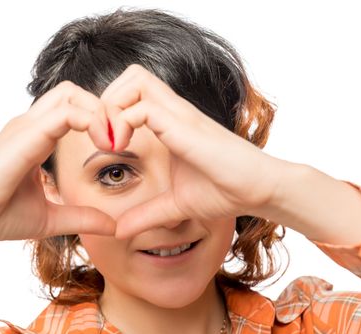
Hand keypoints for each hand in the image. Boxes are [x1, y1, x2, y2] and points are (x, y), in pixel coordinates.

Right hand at [0, 81, 115, 241]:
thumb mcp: (51, 218)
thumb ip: (82, 217)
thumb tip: (114, 226)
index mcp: (36, 137)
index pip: (74, 108)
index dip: (101, 120)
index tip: (119, 147)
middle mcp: (31, 125)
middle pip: (74, 92)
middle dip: (104, 108)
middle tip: (120, 139)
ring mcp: (26, 127)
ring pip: (71, 94)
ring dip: (100, 111)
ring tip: (114, 142)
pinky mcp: (24, 136)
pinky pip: (64, 114)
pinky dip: (90, 120)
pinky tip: (104, 145)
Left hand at [101, 64, 286, 237]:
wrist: (258, 190)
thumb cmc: (224, 191)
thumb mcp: (174, 205)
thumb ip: (146, 215)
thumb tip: (120, 231)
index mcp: (169, 122)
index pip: (131, 92)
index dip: (109, 112)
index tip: (103, 146)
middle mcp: (173, 111)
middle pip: (131, 76)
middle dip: (107, 100)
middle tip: (102, 137)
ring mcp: (179, 115)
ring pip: (134, 81)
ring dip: (112, 107)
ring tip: (110, 142)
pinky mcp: (184, 126)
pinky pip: (142, 108)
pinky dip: (122, 123)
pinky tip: (120, 149)